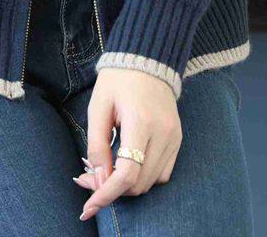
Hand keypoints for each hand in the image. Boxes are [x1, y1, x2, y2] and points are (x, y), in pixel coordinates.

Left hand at [72, 68, 181, 221]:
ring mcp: (174, 138)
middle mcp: (163, 134)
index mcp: (141, 122)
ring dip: (127, 185)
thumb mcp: (98, 107)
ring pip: (152, 182)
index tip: (89, 206)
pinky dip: (144, 176)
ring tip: (105, 171)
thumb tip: (98, 180)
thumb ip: (98, 145)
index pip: (127, 174)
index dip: (106, 194)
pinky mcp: (178, 139)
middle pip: (139, 183)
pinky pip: (163, 172)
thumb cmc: (118, 80)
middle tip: (88, 178)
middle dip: (112, 188)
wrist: (147, 58)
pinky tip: (127, 164)